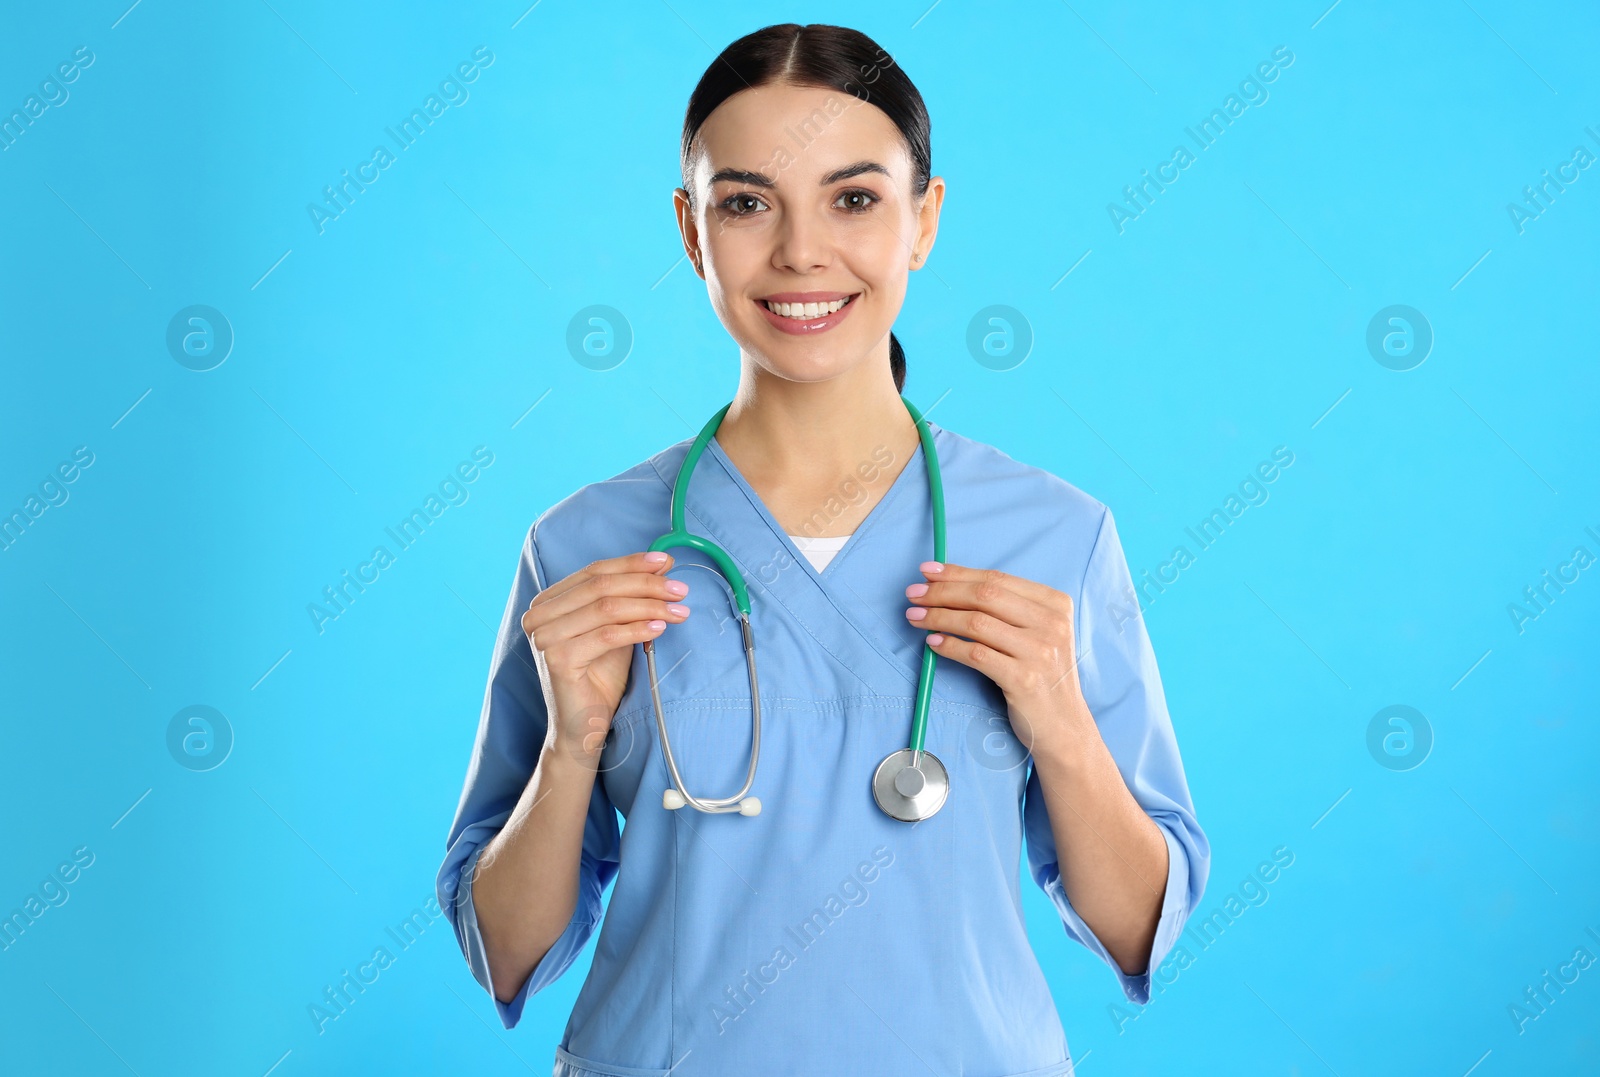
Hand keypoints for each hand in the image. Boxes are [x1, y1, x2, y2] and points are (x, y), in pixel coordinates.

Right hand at [522, 551, 691, 762]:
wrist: (583, 726)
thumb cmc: (599, 677)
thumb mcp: (617, 627)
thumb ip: (631, 596)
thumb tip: (662, 562)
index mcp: (547, 602)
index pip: (594, 571)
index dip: (632, 564)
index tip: (666, 562)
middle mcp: (538, 615)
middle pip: (601, 587)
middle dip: (646, 584)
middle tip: (681, 590)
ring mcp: (544, 637)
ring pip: (606, 608)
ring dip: (649, 606)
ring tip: (679, 611)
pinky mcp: (556, 659)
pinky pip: (606, 635)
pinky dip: (637, 629)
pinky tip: (660, 628)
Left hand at [903, 560, 1091, 758]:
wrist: (1064, 726)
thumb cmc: (1042, 674)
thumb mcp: (1038, 633)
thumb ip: (1008, 608)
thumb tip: (952, 584)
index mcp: (1055, 604)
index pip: (997, 579)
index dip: (958, 573)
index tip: (928, 571)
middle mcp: (1051, 623)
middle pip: (985, 596)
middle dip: (942, 591)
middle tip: (913, 594)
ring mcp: (1039, 651)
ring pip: (976, 623)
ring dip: (938, 617)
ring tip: (914, 617)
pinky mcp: (1023, 679)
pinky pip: (975, 654)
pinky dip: (949, 646)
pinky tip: (932, 643)